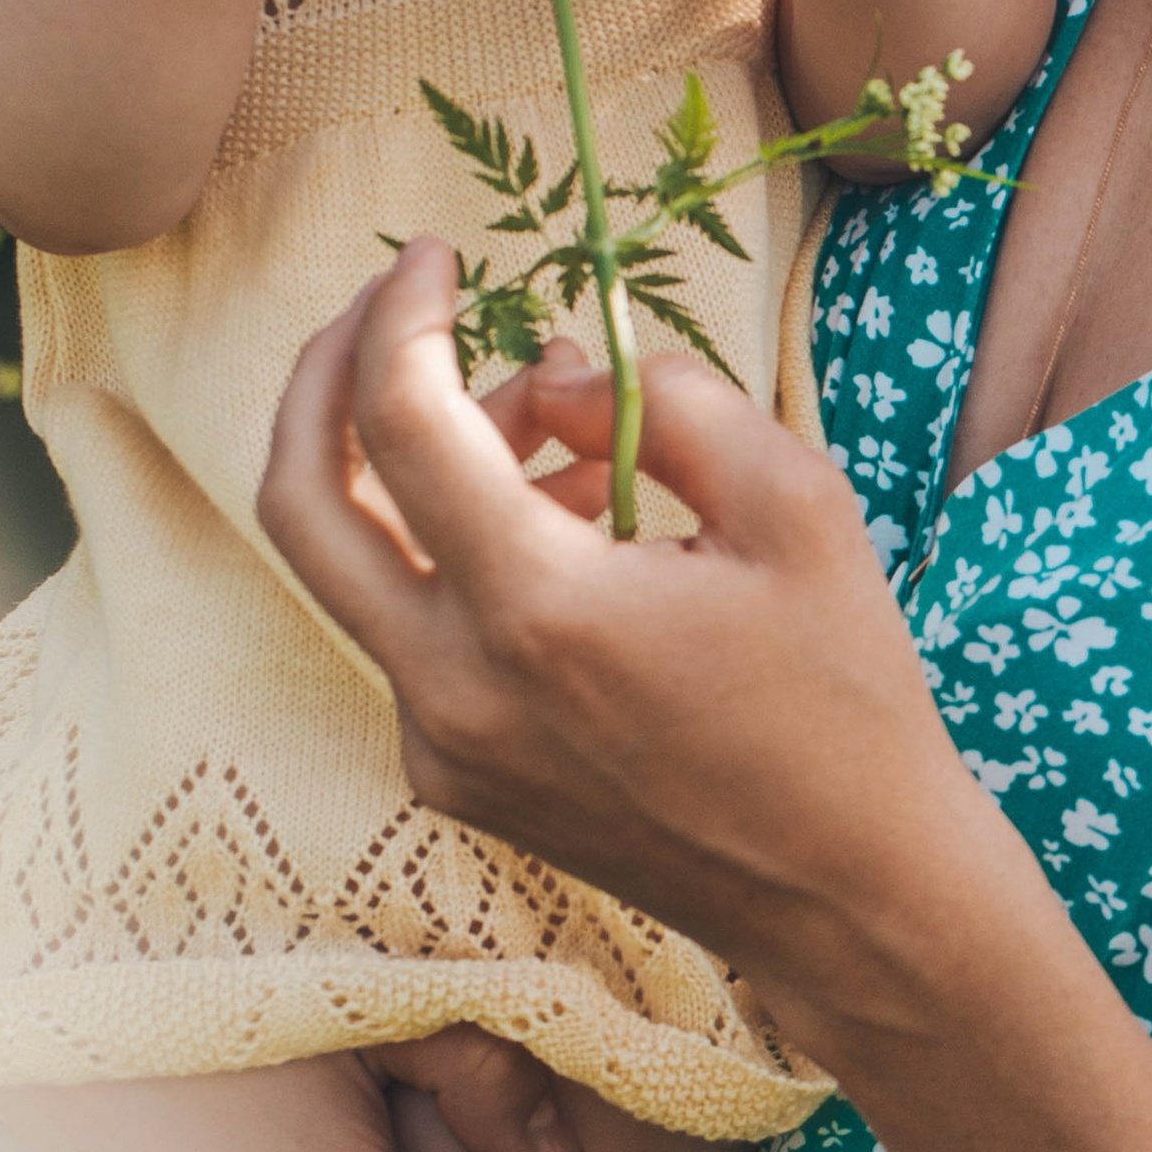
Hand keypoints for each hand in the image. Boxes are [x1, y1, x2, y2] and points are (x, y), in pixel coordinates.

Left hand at [257, 257, 1028, 1041]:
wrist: (852, 895)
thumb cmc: (844, 694)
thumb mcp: (792, 504)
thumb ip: (663, 401)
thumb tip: (548, 372)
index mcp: (537, 611)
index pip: (400, 421)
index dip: (402, 313)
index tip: (437, 256)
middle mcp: (455, 688)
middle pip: (300, 501)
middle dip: (322, 375)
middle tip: (389, 306)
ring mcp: (441, 746)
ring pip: (358, 565)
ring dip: (420, 468)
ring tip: (563, 442)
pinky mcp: (453, 779)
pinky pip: (411, 630)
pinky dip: (456, 552)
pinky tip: (572, 538)